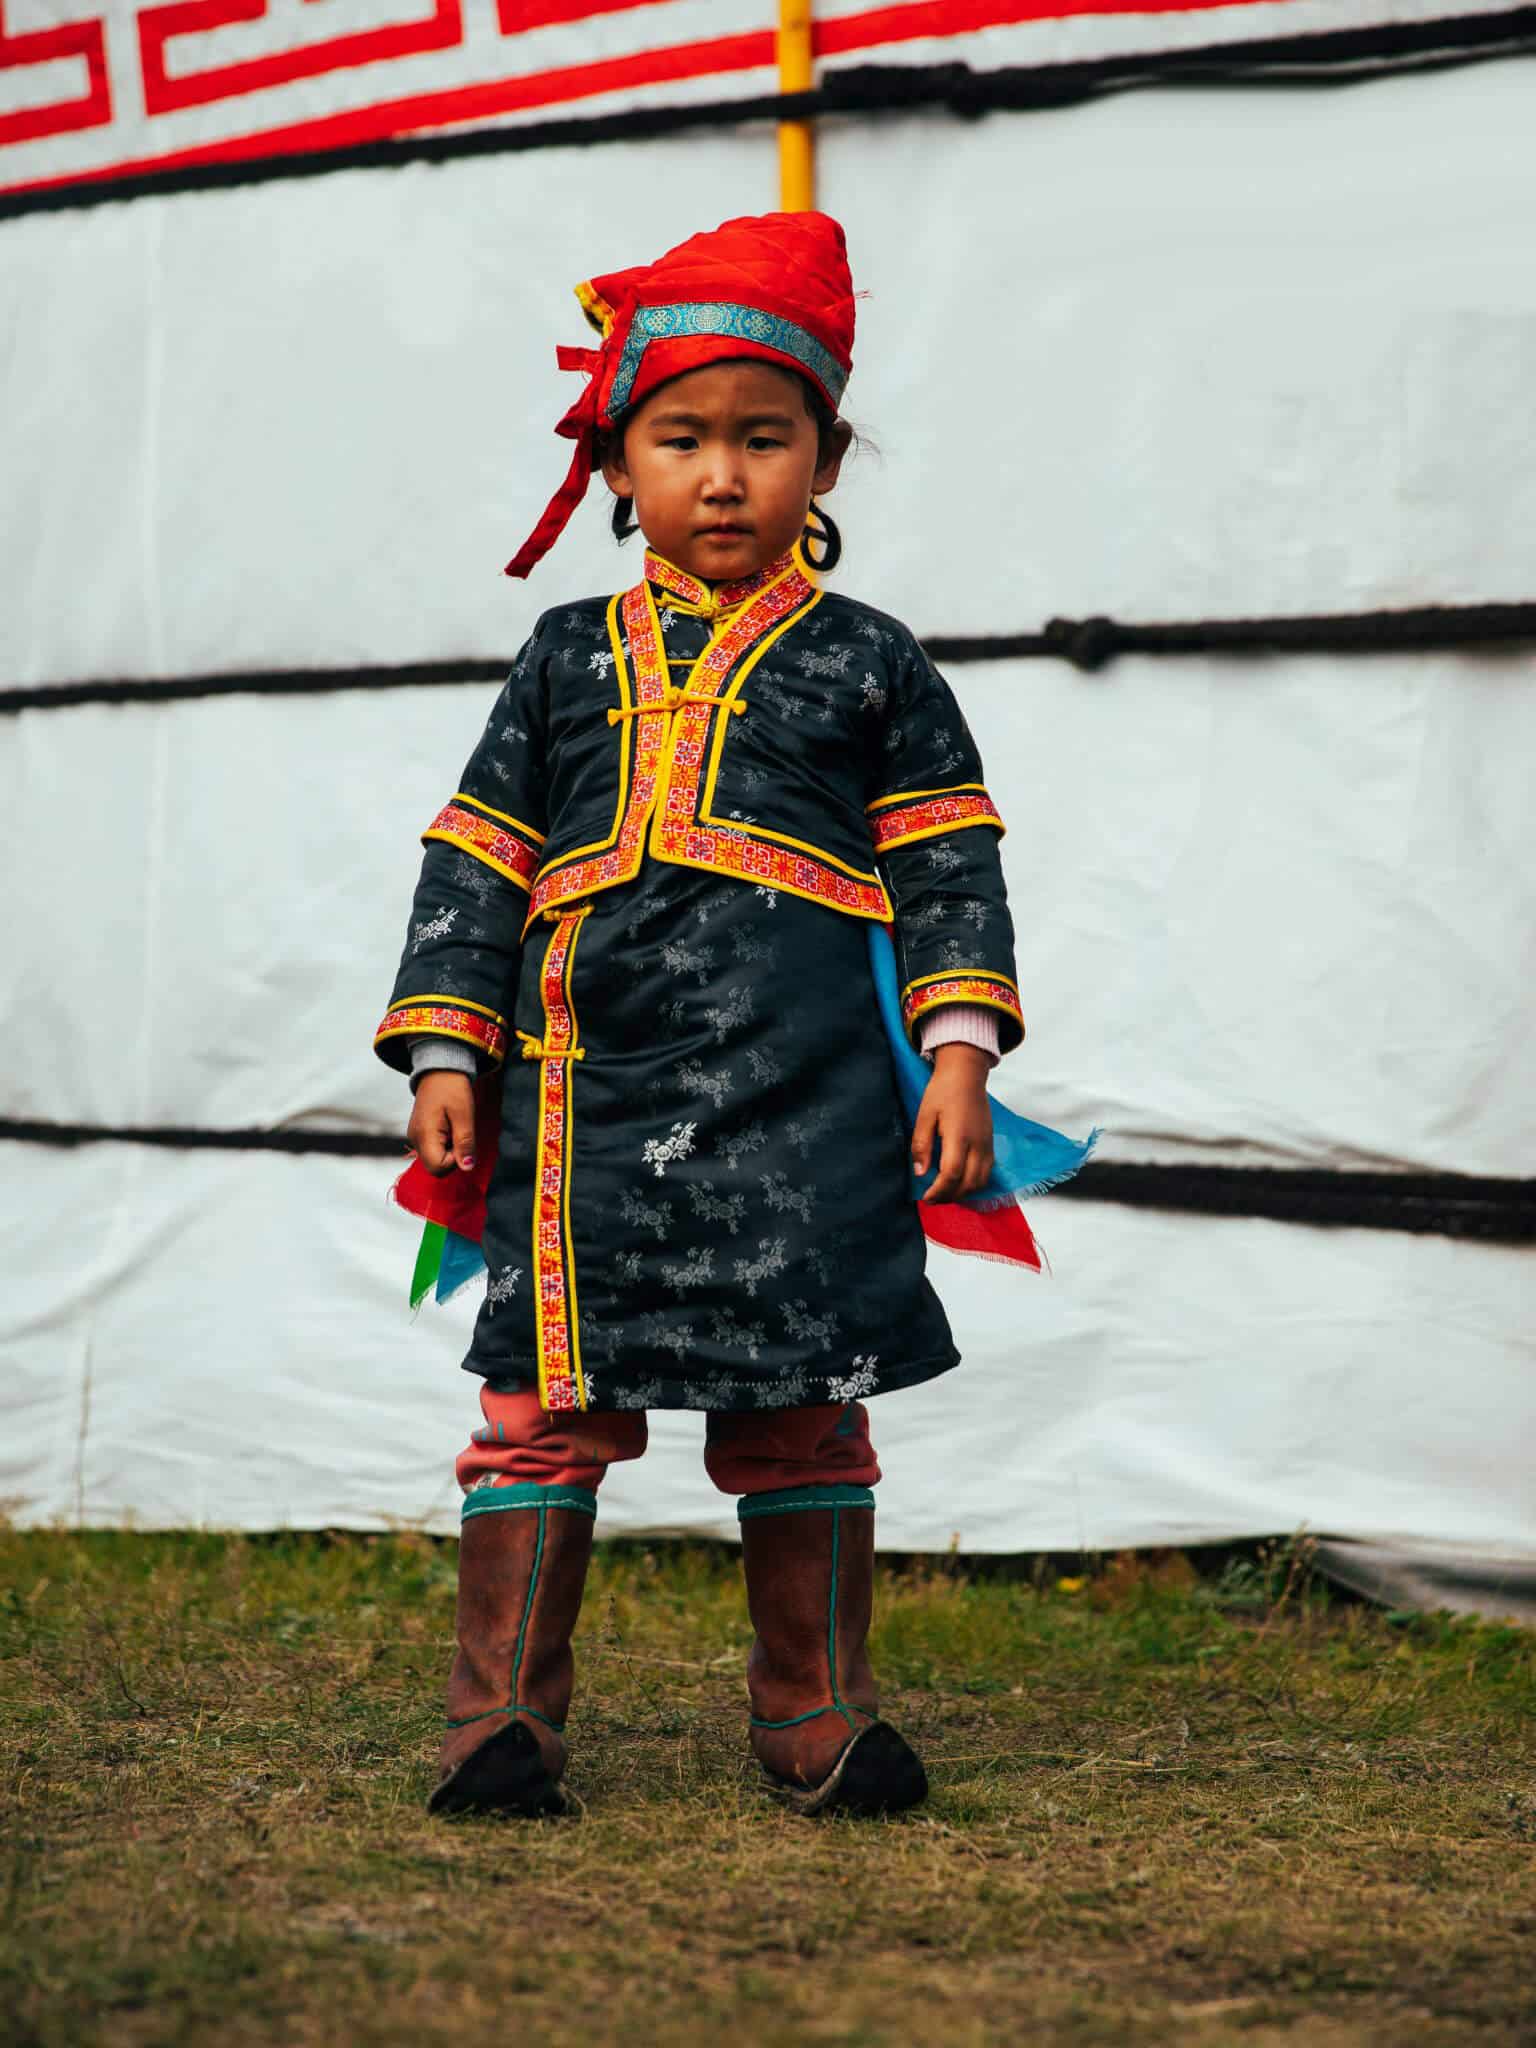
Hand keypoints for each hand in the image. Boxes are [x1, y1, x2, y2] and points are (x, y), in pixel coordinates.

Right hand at [407, 1071, 476, 1176]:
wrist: (440, 1069)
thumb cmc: (453, 1088)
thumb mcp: (464, 1115)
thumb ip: (465, 1143)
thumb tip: (467, 1167)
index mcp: (424, 1135)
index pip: (438, 1168)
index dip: (456, 1160)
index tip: (462, 1140)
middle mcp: (415, 1139)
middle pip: (435, 1167)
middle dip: (452, 1157)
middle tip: (459, 1133)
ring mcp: (415, 1136)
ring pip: (435, 1158)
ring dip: (449, 1149)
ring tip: (454, 1126)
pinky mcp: (419, 1132)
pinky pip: (433, 1148)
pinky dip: (445, 1143)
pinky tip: (449, 1126)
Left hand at [912, 1043, 993, 1202]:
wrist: (966, 1074)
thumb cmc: (943, 1091)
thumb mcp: (924, 1115)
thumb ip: (921, 1145)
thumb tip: (920, 1173)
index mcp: (959, 1135)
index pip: (952, 1174)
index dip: (939, 1191)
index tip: (925, 1197)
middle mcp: (978, 1143)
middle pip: (969, 1183)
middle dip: (950, 1197)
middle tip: (933, 1199)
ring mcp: (988, 1145)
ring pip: (982, 1182)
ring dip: (964, 1194)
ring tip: (945, 1194)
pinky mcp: (991, 1144)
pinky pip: (987, 1173)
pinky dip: (974, 1184)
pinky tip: (959, 1183)